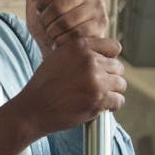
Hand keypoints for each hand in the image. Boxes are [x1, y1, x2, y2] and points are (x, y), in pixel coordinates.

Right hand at [9, 36, 125, 137]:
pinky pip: (118, 100)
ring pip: (120, 84)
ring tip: (98, 96)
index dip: (110, 58)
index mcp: (79, 46)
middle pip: (118, 67)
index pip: (114, 47)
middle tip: (97, 86)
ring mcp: (96, 81)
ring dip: (112, 92)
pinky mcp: (99, 99)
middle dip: (110, 77)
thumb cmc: (44, 85)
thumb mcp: (57, 57)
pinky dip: (112, 105)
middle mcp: (90, 60)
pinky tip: (101, 106)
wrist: (33, 108)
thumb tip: (102, 54)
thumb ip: (80, 52)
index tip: (103, 68)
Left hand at [23, 0, 108, 54]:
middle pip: (58, 5)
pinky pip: (76, 34)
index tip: (42, 6)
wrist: (61, 48)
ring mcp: (99, 6)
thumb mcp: (37, 3)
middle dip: (46, 19)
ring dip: (53, 31)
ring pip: (66, 21)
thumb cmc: (49, 22)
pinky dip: (63, 40)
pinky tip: (63, 39)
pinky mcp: (102, 24)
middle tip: (47, 23)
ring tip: (54, 32)